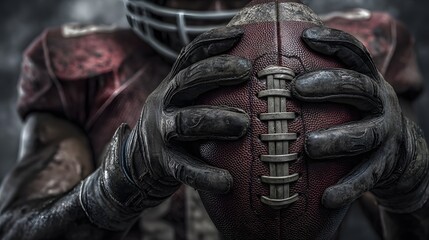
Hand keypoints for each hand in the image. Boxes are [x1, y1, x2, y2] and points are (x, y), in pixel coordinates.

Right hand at [129, 26, 250, 193]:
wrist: (137, 164)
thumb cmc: (177, 128)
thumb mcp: (186, 103)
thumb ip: (209, 92)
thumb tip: (261, 78)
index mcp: (172, 86)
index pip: (189, 56)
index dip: (212, 42)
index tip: (240, 34)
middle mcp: (163, 104)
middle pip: (186, 81)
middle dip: (216, 72)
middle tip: (246, 70)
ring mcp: (160, 133)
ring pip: (186, 122)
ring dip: (215, 120)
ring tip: (243, 125)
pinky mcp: (162, 163)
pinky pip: (184, 168)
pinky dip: (205, 175)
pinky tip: (226, 181)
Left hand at [292, 26, 428, 212]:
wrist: (402, 156)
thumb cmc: (357, 119)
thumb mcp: (347, 98)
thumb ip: (321, 86)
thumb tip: (268, 77)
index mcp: (367, 82)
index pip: (355, 55)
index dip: (334, 42)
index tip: (306, 37)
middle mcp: (381, 103)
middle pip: (359, 88)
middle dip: (329, 86)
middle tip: (297, 89)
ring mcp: (386, 135)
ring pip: (363, 135)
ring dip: (336, 139)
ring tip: (309, 146)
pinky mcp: (386, 166)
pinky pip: (367, 177)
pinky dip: (348, 187)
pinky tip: (327, 198)